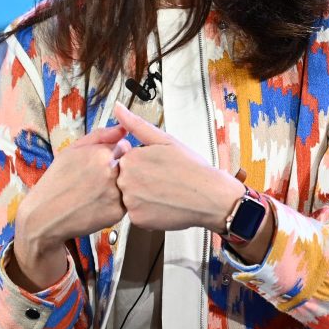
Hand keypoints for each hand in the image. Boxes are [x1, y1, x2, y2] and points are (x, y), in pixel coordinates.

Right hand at [11, 124, 128, 289]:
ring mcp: (116, 193)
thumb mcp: (71, 151)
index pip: (124, 146)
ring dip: (118, 186)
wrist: (44, 215)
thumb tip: (123, 129)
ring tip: (95, 193)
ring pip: (128, 184)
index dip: (113, 154)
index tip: (100, 163)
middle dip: (118, 170)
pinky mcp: (117, 212)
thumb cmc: (56, 181)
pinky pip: (125, 203)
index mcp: (102, 154)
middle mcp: (111, 172)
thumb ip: (99, 135)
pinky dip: (115, 203)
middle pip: (128, 165)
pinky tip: (97, 204)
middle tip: (96, 180)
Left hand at [110, 103, 243, 235]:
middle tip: (163, 181)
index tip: (159, 169)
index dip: (144, 166)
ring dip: (143, 198)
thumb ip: (136, 125)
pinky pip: (137, 215)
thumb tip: (118, 108)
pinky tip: (163, 205)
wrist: (210, 196)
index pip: (126, 162)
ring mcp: (131, 202)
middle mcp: (125, 180)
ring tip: (164, 193)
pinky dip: (148, 212)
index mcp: (130, 158)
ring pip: (131, 199)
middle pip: (126, 181)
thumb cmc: (191, 168)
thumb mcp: (165, 140)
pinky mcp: (138, 220)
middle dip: (141, 181)